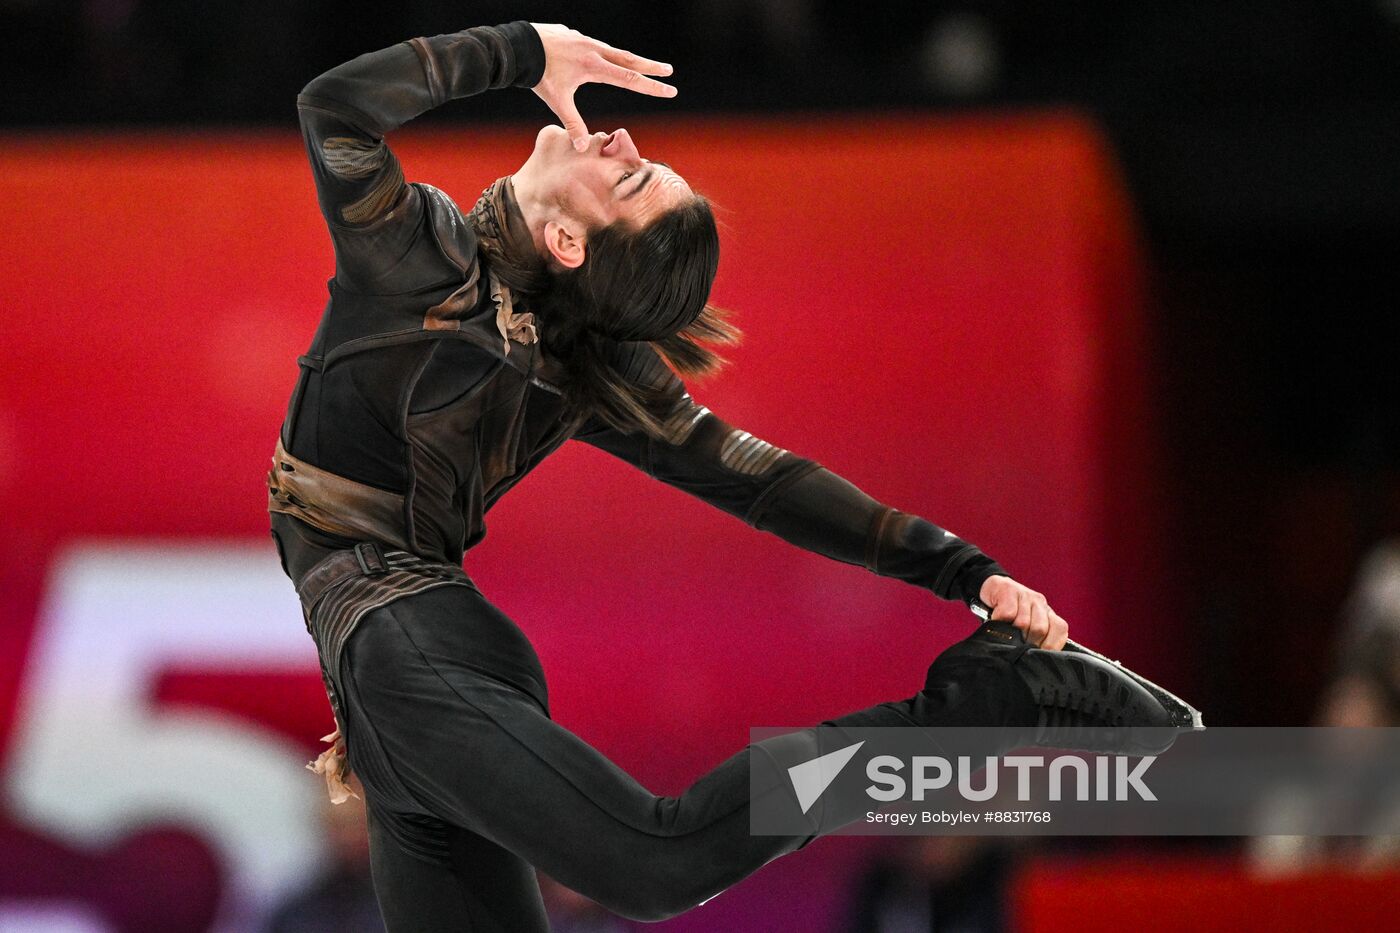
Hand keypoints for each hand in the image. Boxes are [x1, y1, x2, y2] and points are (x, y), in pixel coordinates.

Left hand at [529, 24, 676, 151]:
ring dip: (628, 58)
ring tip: (639, 64)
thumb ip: (572, 123)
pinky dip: (601, 53)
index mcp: (594, 66)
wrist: (519, 47)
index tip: (670, 88)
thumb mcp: (557, 101)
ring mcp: (584, 40)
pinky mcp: (573, 35)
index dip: (652, 86)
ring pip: (612, 51)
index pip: (630, 78)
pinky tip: (592, 58)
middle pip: (629, 59)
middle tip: (669, 70)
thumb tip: (584, 147)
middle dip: (651, 66)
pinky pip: (592, 45)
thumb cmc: (539, 75)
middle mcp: (594, 50)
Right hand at [978, 575, 1067, 649]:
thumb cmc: (1010, 615)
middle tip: (1016, 646)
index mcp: (1049, 613)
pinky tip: (996, 622)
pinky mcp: (1008, 591)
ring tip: (1004, 634)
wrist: (993, 588)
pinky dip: (999, 622)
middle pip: (1040, 629)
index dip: (1047, 647)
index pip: (1059, 630)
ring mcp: (1025, 595)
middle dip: (1026, 642)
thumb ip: (1037, 641)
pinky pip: (1007, 614)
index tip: (1034, 655)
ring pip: (1022, 623)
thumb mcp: (1028, 627)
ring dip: (1011, 633)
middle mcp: (1040, 603)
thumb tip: (1036, 662)